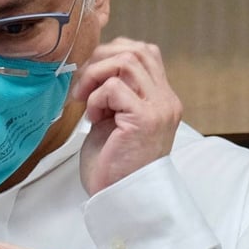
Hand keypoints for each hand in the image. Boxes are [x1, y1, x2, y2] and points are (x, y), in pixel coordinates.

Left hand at [71, 38, 181, 194]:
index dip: (113, 53)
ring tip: (86, 100)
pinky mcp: (145, 119)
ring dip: (96, 76)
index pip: (146, 52)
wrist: (121, 198)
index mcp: (162, 99)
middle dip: (101, 59)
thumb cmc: (114, 164)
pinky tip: (94, 118)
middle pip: (138, 50)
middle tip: (83, 85)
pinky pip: (115, 87)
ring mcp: (159, 108)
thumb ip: (115, 93)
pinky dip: (97, 97)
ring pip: (128, 61)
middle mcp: (166, 100)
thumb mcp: (116, 119)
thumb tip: (94, 66)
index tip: (91, 75)